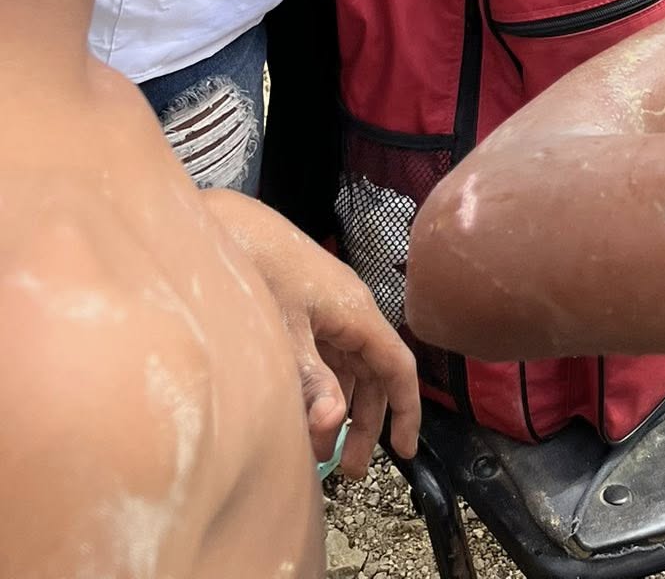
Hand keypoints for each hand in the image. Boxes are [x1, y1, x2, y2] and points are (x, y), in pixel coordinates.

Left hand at [207, 195, 419, 476]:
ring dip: (339, 407)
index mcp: (356, 313)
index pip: (398, 368)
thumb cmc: (260, 269)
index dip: (407, 411)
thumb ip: (311, 382)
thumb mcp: (284, 335)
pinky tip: (300, 408)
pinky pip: (327, 353)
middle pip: (373, 374)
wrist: (228, 225)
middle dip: (365, 424)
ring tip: (316, 450)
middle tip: (347, 469)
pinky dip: (321, 385)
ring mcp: (328, 308)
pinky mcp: (306, 306)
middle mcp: (350, 311)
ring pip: (348, 366)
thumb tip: (333, 426)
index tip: (404, 452)